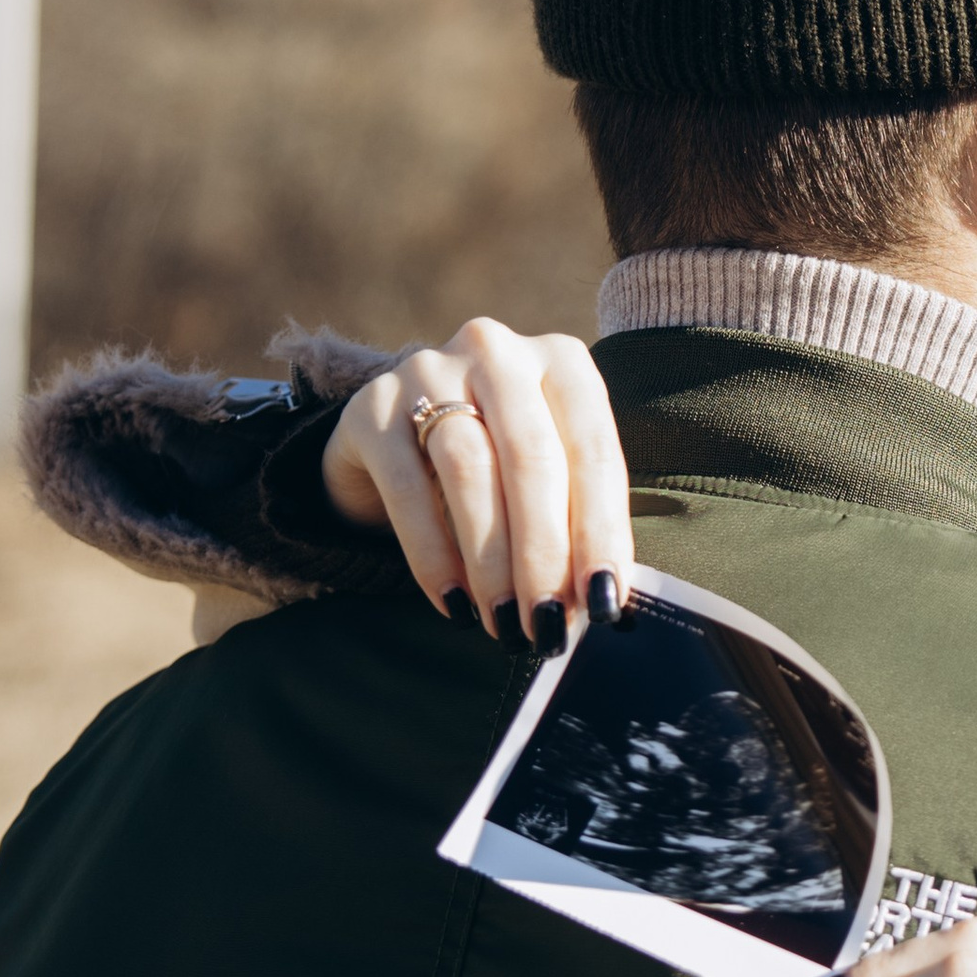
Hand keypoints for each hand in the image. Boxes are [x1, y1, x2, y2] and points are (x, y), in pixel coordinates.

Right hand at [322, 320, 635, 648]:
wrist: (395, 435)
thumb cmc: (499, 462)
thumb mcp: (549, 472)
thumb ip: (577, 519)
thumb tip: (606, 601)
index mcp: (563, 361)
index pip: (593, 451)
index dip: (603, 532)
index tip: (607, 601)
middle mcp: (497, 352)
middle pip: (531, 459)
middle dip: (545, 553)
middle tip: (550, 623)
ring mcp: (428, 370)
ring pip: (470, 470)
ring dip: (492, 561)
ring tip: (506, 624)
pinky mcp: (370, 407)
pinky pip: (406, 488)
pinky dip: (433, 556)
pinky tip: (454, 605)